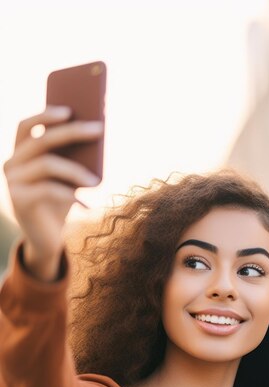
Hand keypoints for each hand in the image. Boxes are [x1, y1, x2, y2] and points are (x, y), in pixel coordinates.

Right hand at [3, 106, 103, 279]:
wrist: (47, 239)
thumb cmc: (61, 202)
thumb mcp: (68, 178)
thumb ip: (74, 157)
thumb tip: (96, 132)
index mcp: (20, 152)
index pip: (26, 125)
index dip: (45, 114)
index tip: (69, 108)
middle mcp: (11, 163)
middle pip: (41, 140)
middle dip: (72, 131)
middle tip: (99, 129)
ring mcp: (12, 181)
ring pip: (47, 164)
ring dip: (76, 171)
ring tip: (97, 182)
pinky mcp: (19, 200)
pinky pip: (49, 190)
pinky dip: (72, 197)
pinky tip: (88, 207)